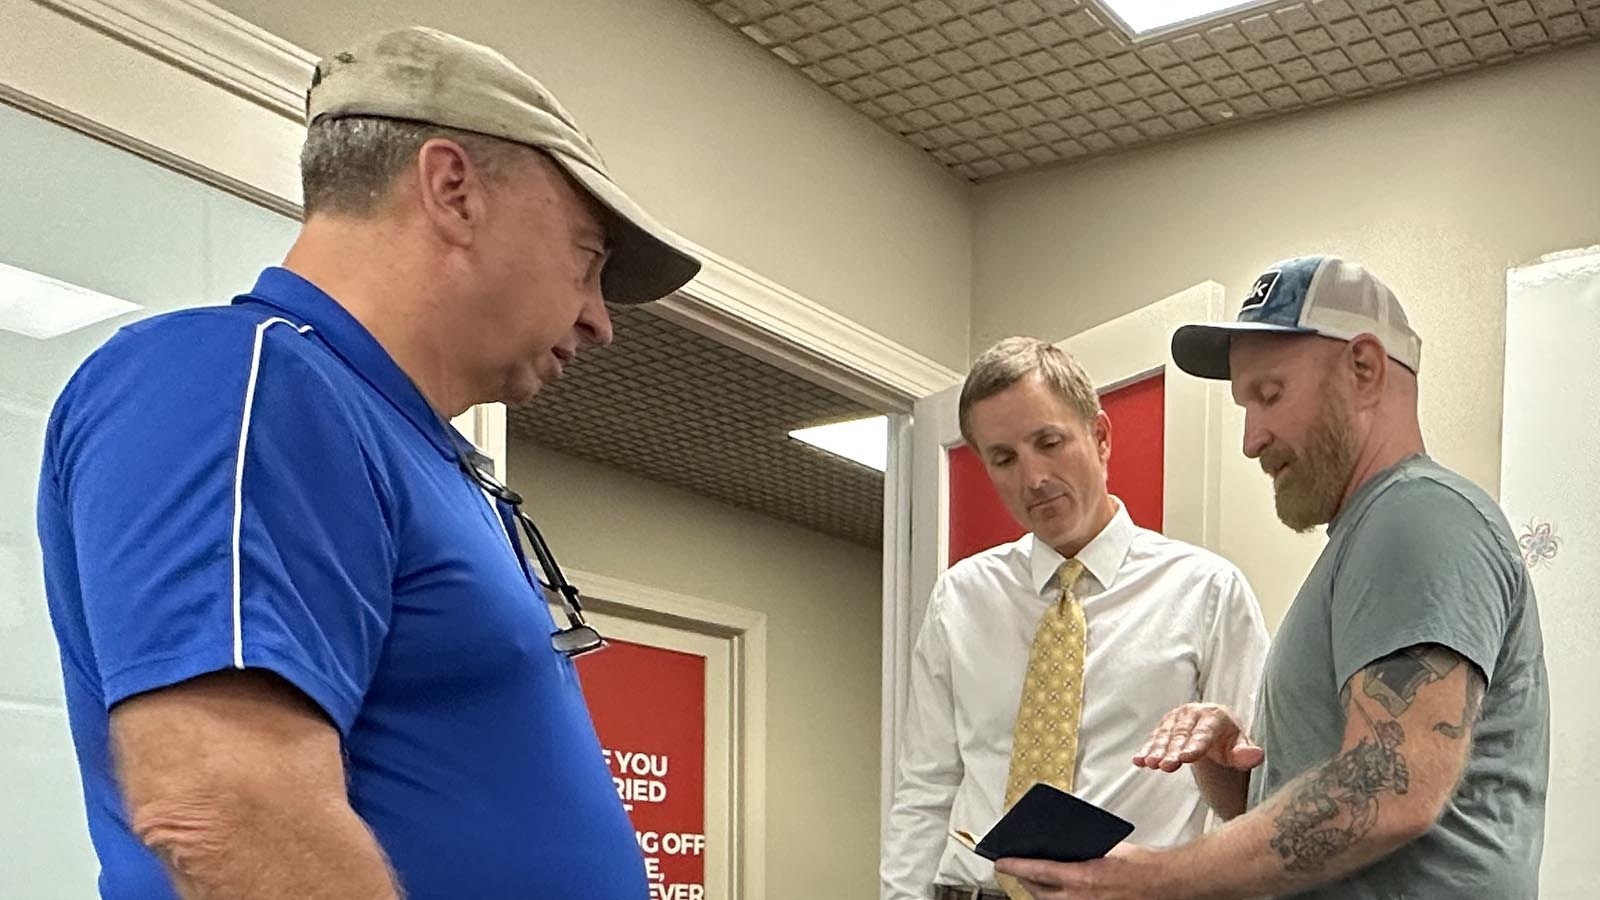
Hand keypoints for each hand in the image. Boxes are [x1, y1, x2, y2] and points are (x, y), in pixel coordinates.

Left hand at [996, 843, 1175, 899]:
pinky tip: (1058, 891)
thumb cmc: (1141, 865)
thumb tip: (1060, 847)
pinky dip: (1060, 899)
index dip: (1014, 865)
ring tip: (1034, 879)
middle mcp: (1081, 899)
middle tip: (1015, 867)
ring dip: (1041, 891)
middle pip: (1038, 891)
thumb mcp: (1106, 848)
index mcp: (1082, 877)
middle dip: (1025, 879)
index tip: (999, 860)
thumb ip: (1081, 851)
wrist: (1167, 884)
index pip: (1037, 871)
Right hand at [1133, 703, 1263, 772]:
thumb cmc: (1230, 741)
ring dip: (1155, 750)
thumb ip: (1246, 753)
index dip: (1194, 745)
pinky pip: (1154, 738)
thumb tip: (1256, 756)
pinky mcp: (1165, 726)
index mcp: (1215, 716)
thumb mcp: (1241, 747)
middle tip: (1165, 766)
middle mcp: (1193, 713)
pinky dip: (1146, 749)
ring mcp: (1177, 719)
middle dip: (1171, 751)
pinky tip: (1138, 760)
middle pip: (1181, 735)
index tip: (1186, 758)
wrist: (1216, 728)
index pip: (1204, 733)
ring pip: (1165, 736)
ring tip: (1149, 764)